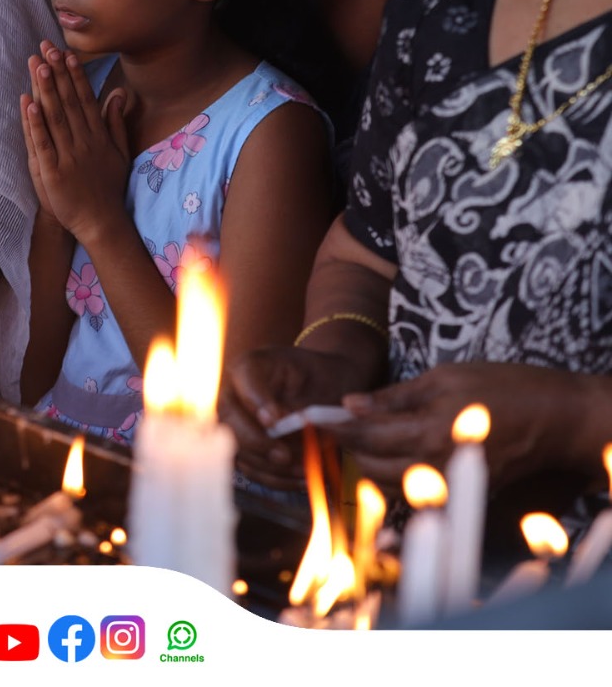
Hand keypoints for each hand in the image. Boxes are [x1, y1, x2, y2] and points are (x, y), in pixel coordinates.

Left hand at [21, 41, 131, 243]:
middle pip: (68, 102)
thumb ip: (116, 122)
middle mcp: (84, 142)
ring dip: (45, 90)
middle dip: (56, 74)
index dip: (75, 75)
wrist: (100, 222)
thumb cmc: (107, 187)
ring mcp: (68, 156)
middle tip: (46, 49)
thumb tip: (119, 93)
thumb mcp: (119, 152)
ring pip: (55, 118)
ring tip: (37, 65)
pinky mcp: (53, 172)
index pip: (84, 99)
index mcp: (98, 136)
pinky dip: (35, 123)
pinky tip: (28, 103)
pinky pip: (43, 143)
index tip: (66, 53)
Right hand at [223, 345, 375, 487]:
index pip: (245, 382)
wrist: (324, 387)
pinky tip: (301, 479)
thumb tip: (282, 428)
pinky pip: (253, 469)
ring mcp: (235, 424)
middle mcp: (233, 395)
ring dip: (270, 466)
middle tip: (284, 455)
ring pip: (239, 450)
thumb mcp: (319, 377)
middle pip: (230, 422)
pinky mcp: (244, 447)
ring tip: (302, 470)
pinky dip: (276, 478)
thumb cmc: (323, 378)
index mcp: (249, 367)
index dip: (257, 403)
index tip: (275, 421)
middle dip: (257, 442)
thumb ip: (302, 400)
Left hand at [324, 362, 583, 487]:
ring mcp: (447, 484)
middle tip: (330, 428)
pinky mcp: (459, 491)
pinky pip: (411, 488)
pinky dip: (389, 475)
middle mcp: (434, 466)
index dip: (334, 426)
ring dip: (364, 464)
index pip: (365, 435)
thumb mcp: (444, 377)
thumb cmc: (506, 387)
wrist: (557, 419)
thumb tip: (350, 404)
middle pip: (368, 467)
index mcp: (428, 432)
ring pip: (387, 483)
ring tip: (352, 439)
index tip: (310, 417)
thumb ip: (394, 397)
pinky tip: (382, 454)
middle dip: (345, 448)